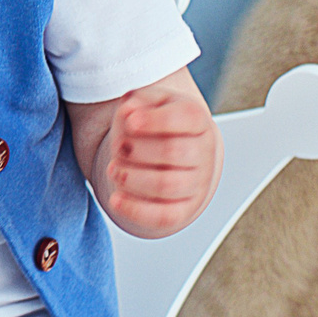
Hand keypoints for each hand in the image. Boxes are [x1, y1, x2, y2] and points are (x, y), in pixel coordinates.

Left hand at [76, 71, 220, 238]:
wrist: (171, 153)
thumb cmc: (154, 125)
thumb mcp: (146, 103)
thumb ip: (137, 100)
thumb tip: (129, 111)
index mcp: (197, 120)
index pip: (186, 117)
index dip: (156, 120)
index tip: (129, 122)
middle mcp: (203, 152)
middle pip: (173, 152)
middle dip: (137, 150)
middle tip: (118, 147)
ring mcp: (197, 183)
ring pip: (167, 185)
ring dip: (133, 178)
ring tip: (114, 169)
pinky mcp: (184, 210)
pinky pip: (164, 216)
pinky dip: (137, 210)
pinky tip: (115, 199)